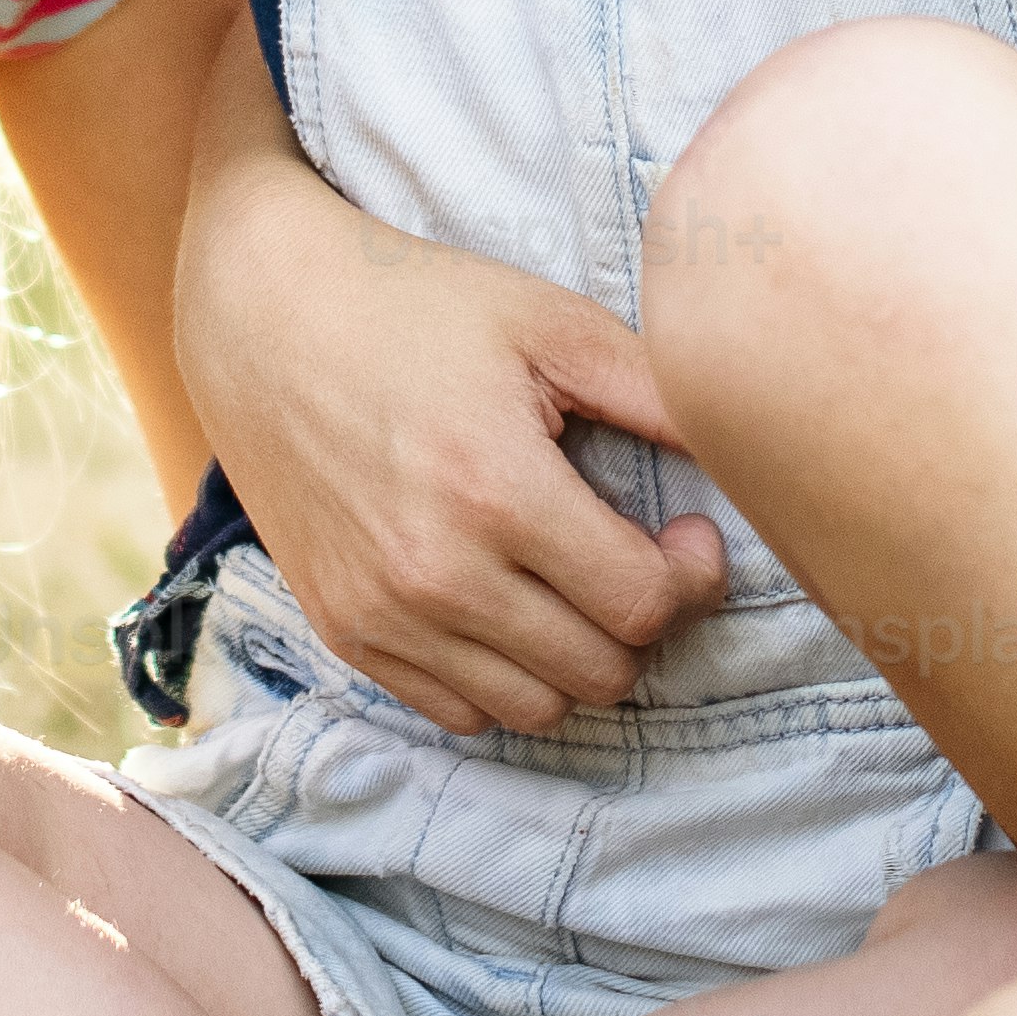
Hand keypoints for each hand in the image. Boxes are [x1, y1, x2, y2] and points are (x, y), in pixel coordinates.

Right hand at [172, 144, 723, 730]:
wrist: (262, 312)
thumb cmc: (417, 302)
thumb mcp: (549, 321)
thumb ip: (658, 390)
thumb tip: (754, 442)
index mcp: (498, 492)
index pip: (644, 605)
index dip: (692, 577)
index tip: (688, 534)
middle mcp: (437, 573)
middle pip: (600, 672)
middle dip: (644, 621)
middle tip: (638, 557)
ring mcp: (384, 614)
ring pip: (537, 709)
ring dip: (580, 658)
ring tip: (576, 584)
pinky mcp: (345, 632)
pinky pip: (460, 713)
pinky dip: (506, 680)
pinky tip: (511, 606)